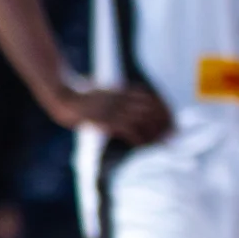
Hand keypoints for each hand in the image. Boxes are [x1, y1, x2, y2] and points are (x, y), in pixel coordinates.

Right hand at [48, 83, 173, 146]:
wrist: (65, 98)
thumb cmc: (83, 98)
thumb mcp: (104, 91)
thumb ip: (118, 95)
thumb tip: (131, 100)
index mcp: (123, 90)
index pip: (152, 97)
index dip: (164, 109)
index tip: (172, 119)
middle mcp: (122, 98)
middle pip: (152, 109)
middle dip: (165, 122)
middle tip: (173, 134)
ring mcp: (116, 109)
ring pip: (144, 121)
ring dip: (155, 133)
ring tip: (162, 144)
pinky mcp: (108, 120)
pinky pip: (130, 131)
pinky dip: (139, 139)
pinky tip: (143, 147)